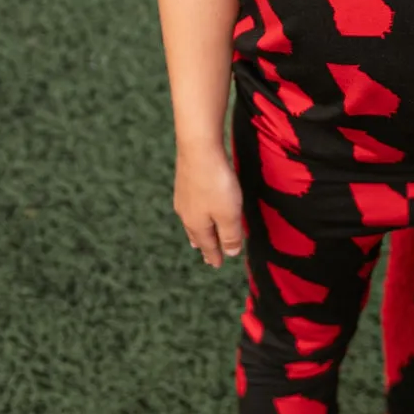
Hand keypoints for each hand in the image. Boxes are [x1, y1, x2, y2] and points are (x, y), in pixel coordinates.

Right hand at [174, 141, 244, 265]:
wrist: (198, 148)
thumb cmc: (216, 183)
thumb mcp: (229, 214)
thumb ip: (230, 235)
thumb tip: (230, 253)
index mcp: (197, 225)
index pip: (208, 245)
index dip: (214, 255)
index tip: (216, 265)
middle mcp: (186, 213)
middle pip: (197, 234)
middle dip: (203, 245)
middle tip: (205, 255)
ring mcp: (183, 196)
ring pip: (191, 220)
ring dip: (197, 231)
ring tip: (197, 238)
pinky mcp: (184, 180)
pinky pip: (190, 205)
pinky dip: (195, 214)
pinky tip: (195, 208)